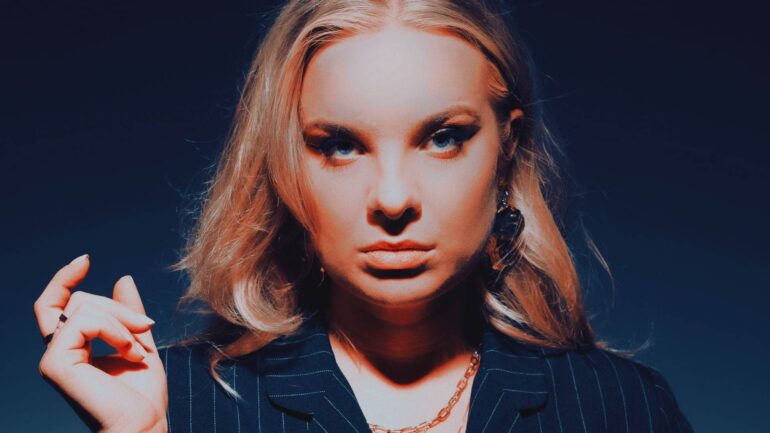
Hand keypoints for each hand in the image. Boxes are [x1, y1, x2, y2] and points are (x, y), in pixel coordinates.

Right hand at [34, 255, 167, 432]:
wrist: (144, 425)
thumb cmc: (142, 395)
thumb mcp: (139, 341)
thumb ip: (128, 313)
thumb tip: (122, 278)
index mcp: (73, 348)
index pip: (55, 305)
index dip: (64, 279)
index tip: (85, 260)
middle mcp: (58, 351)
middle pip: (79, 300)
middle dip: (119, 308)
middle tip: (147, 328)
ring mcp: (54, 358)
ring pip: (83, 306)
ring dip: (121, 321)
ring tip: (137, 350)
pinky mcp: (55, 364)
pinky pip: (84, 321)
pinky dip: (114, 330)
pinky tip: (130, 353)